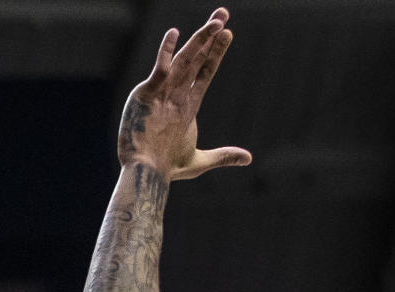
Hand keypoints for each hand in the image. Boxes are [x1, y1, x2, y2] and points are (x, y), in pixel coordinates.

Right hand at [118, 8, 250, 180]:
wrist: (146, 174)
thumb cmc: (166, 168)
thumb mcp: (199, 161)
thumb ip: (223, 156)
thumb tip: (248, 159)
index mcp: (187, 104)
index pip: (205, 71)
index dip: (216, 52)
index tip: (228, 33)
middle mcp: (176, 93)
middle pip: (196, 59)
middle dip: (210, 37)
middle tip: (223, 14)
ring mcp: (161, 92)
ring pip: (184, 60)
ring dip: (199, 40)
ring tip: (216, 22)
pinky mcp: (146, 95)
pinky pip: (159, 70)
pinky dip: (166, 53)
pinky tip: (175, 34)